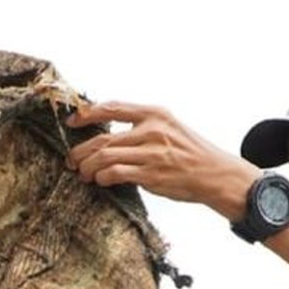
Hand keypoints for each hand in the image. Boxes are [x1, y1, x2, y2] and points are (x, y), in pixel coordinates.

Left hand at [65, 101, 258, 217]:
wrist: (216, 174)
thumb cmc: (190, 152)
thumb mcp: (170, 126)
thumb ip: (141, 125)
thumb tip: (106, 132)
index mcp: (154, 113)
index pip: (111, 107)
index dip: (86, 114)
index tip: (72, 122)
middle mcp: (152, 130)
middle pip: (102, 138)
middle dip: (80, 151)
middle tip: (72, 160)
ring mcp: (152, 153)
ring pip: (104, 156)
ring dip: (87, 167)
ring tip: (84, 173)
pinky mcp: (152, 175)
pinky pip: (115, 173)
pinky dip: (103, 178)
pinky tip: (102, 181)